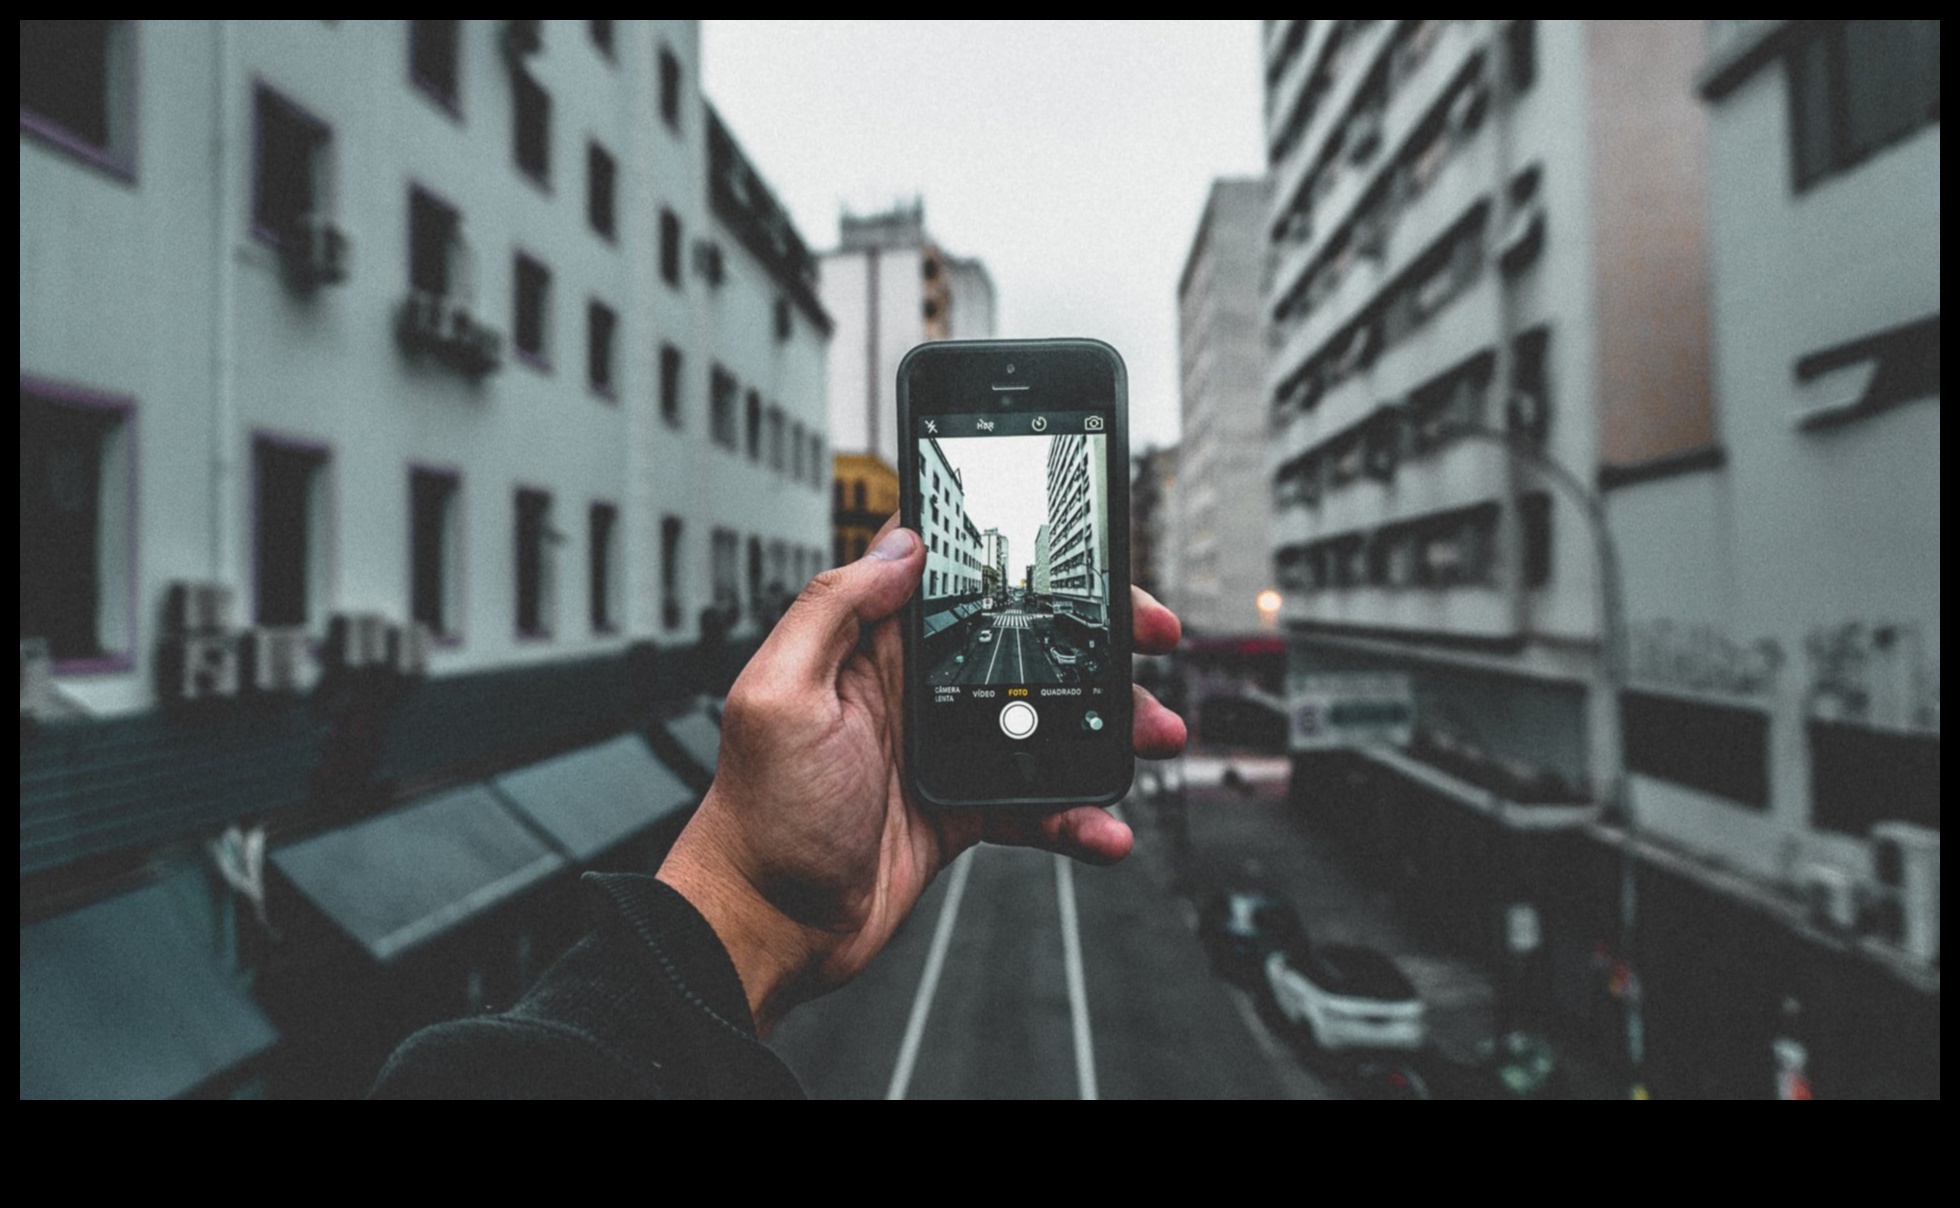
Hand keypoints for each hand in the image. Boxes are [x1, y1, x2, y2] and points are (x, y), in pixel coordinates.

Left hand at [658, 520, 1185, 1035]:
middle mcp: (915, 688)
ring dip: (1110, 723)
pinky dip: (1079, 814)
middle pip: (1025, 639)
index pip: (956, 574)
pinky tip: (1105, 827)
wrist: (768, 926)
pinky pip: (1039, 800)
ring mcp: (946, 748)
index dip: (1024, 556)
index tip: (1086, 560)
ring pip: (1048, 717)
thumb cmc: (758, 816)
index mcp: (872, 646)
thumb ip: (833, 610)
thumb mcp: (779, 695)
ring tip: (1156, 735)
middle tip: (1152, 637)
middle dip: (1097, 636)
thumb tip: (899, 545)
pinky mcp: (965, 807)